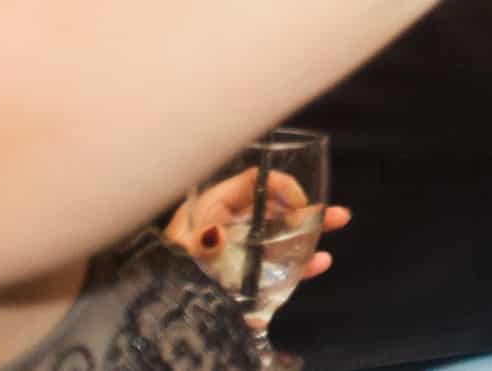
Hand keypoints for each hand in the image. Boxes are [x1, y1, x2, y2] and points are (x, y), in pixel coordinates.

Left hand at [166, 172, 350, 293]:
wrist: (156, 309)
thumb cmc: (162, 273)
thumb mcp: (179, 254)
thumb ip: (198, 246)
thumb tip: (214, 237)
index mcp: (210, 209)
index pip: (252, 182)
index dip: (281, 186)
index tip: (300, 202)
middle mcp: (227, 226)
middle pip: (273, 209)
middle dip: (306, 210)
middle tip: (335, 214)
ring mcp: (236, 253)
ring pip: (279, 237)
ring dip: (309, 235)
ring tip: (334, 231)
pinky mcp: (242, 277)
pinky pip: (274, 267)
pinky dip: (297, 266)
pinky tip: (316, 265)